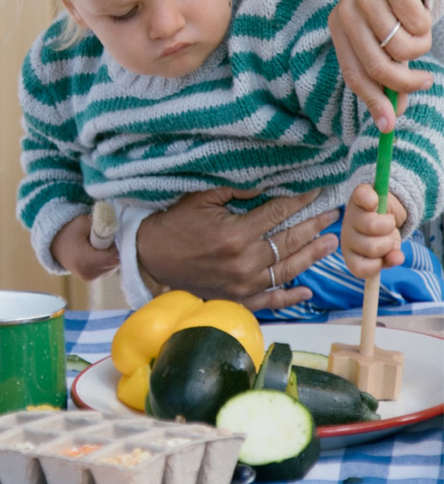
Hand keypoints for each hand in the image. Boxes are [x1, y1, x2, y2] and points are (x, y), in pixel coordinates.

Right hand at [51, 214, 119, 280]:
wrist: (54, 243)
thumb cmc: (69, 230)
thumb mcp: (84, 222)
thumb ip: (102, 224)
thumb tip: (117, 226)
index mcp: (85, 261)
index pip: (114, 257)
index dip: (118, 245)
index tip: (114, 234)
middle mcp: (88, 274)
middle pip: (115, 264)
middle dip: (115, 250)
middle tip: (108, 238)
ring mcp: (89, 278)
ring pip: (113, 268)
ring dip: (112, 256)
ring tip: (101, 245)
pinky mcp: (90, 278)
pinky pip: (107, 270)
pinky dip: (107, 261)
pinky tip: (99, 252)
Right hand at [136, 188, 340, 312]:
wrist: (151, 255)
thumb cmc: (175, 223)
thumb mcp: (201, 198)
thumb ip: (236, 190)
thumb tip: (268, 182)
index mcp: (235, 234)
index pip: (278, 214)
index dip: (299, 201)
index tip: (316, 192)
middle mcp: (243, 262)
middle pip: (288, 241)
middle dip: (313, 225)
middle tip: (333, 215)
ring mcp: (242, 284)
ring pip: (286, 270)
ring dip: (311, 256)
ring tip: (330, 244)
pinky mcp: (235, 299)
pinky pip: (268, 301)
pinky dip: (288, 298)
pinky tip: (306, 291)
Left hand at [329, 0, 432, 132]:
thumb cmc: (390, 10)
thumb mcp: (382, 42)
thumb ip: (387, 75)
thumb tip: (393, 116)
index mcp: (338, 31)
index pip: (353, 75)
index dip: (372, 101)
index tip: (389, 124)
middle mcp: (346, 14)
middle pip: (377, 66)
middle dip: (404, 82)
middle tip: (425, 83)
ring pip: (402, 46)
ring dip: (420, 47)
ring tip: (418, 33)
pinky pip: (418, 23)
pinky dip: (426, 24)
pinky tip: (419, 11)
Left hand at [340, 183, 405, 277]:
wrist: (383, 208)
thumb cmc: (382, 234)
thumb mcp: (389, 249)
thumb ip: (391, 258)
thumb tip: (397, 258)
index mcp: (351, 253)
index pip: (359, 268)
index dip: (378, 264)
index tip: (385, 255)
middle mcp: (347, 236)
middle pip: (371, 247)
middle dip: (388, 243)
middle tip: (388, 235)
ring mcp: (351, 216)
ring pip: (372, 225)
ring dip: (388, 224)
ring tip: (388, 222)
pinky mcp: (357, 197)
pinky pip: (365, 198)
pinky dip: (372, 199)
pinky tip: (375, 202)